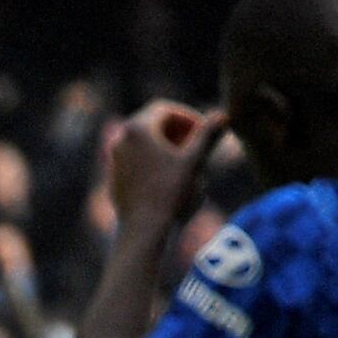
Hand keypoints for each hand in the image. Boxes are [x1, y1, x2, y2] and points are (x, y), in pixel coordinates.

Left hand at [100, 103, 226, 239]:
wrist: (142, 229)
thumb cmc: (170, 193)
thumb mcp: (194, 160)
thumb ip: (208, 134)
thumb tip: (224, 114)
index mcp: (138, 128)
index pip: (165, 109)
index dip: (188, 116)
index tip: (204, 131)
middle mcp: (120, 139)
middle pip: (152, 123)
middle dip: (177, 129)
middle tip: (197, 143)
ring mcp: (114, 158)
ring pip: (143, 141)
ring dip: (166, 143)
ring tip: (187, 159)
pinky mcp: (113, 175)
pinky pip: (135, 158)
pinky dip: (153, 158)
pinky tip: (170, 175)